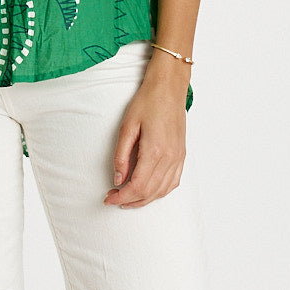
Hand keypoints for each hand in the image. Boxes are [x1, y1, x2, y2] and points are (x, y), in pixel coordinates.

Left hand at [104, 69, 186, 207]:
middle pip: (149, 192)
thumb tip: (117, 179)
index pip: (137, 186)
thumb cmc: (148, 102)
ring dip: (144, 199)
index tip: (108, 198)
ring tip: (127, 197)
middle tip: (113, 197)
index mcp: (154, 150)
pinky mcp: (181, 155)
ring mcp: (178, 157)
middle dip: (129, 200)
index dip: (121, 197)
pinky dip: (159, 192)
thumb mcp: (127, 126)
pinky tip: (148, 191)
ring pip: (162, 191)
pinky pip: (173, 183)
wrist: (169, 88)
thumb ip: (121, 156)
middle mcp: (169, 157)